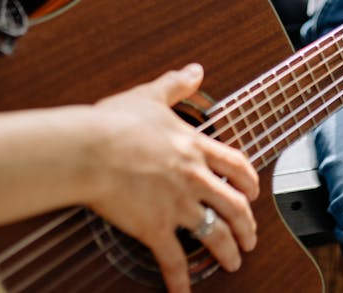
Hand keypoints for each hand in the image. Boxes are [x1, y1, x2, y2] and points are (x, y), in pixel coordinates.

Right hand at [88, 64, 257, 292]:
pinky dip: (182, 281)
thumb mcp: (150, 95)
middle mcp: (194, 177)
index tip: (253, 193)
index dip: (249, 183)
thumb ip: (176, 84)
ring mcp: (177, 204)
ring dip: (228, 251)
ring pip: (216, 233)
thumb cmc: (114, 123)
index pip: (236, 166)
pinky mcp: (156, 227)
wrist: (89, 148)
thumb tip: (195, 70)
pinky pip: (175, 260)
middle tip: (250, 238)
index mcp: (194, 146)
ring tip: (233, 263)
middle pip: (235, 206)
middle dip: (247, 226)